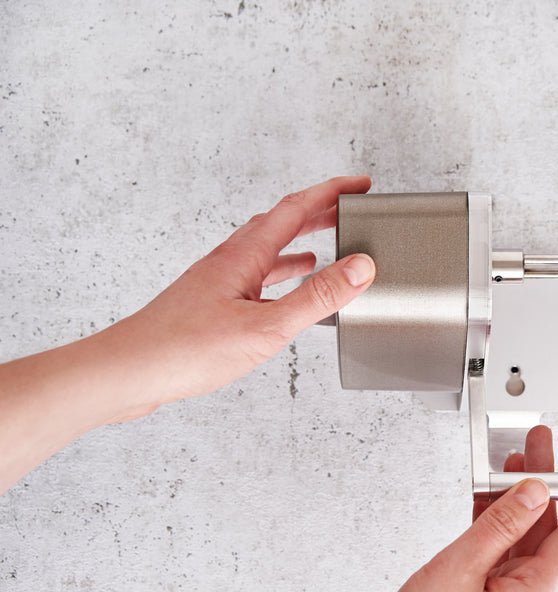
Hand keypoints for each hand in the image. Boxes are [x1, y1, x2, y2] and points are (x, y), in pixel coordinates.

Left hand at [106, 175, 374, 415]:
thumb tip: (360, 267)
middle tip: (347, 209)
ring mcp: (218, 280)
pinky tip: (285, 291)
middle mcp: (229, 260)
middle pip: (282, 222)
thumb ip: (317, 297)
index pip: (296, 209)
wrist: (129, 371)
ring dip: (299, 242)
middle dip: (319, 212)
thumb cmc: (185, 349)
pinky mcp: (210, 302)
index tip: (358, 185)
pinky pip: (255, 276)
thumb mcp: (267, 327)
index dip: (331, 192)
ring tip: (326, 248)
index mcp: (244, 256)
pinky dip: (279, 274)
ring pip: (267, 249)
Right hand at [354, 426, 557, 591]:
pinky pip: (497, 551)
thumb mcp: (460, 569)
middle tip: (541, 444)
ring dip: (517, 499)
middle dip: (545, 483)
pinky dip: (494, 521)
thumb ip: (500, 526)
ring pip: (520, 537)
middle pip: (546, 530)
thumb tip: (535, 492)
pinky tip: (488, 497)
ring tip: (512, 461)